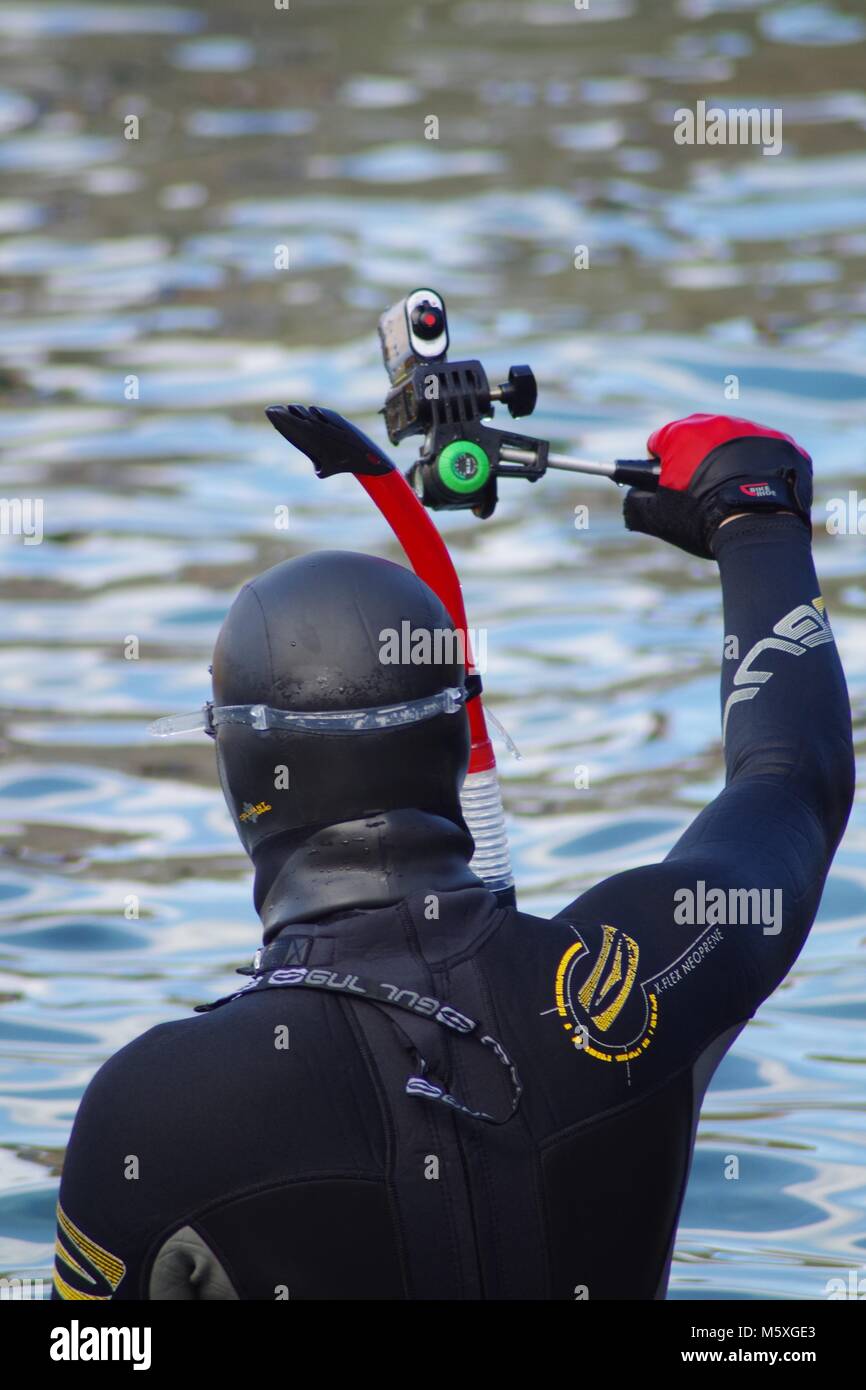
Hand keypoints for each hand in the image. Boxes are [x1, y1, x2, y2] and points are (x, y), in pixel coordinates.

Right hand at [623, 413, 811, 557]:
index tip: (668, 484)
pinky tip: (756, 491)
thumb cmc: (702, 519)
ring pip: (733, 444)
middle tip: (700, 492)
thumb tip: (632, 498)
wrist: (757, 526)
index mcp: (683, 433)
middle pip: (697, 438)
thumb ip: (635, 502)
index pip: (660, 442)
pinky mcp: (784, 445)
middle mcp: (719, 423)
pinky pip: (766, 453)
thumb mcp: (657, 517)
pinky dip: (759, 468)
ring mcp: (755, 431)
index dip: (659, 466)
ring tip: (731, 494)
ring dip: (728, 462)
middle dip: (695, 459)